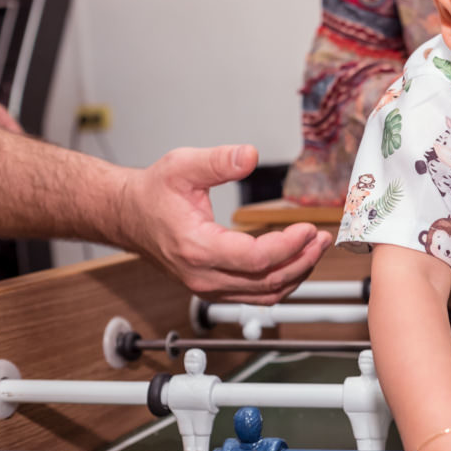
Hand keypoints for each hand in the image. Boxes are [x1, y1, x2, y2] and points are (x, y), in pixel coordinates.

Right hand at [119, 145, 332, 303]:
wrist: (127, 215)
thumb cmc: (152, 194)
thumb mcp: (182, 165)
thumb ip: (218, 160)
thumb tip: (249, 155)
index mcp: (197, 248)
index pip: (255, 259)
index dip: (288, 246)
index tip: (308, 228)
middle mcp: (203, 275)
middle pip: (267, 282)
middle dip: (302, 260)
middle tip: (322, 238)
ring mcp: (208, 287)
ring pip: (265, 295)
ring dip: (297, 273)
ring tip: (316, 248)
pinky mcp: (214, 288)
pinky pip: (257, 295)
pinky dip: (282, 280)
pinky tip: (297, 260)